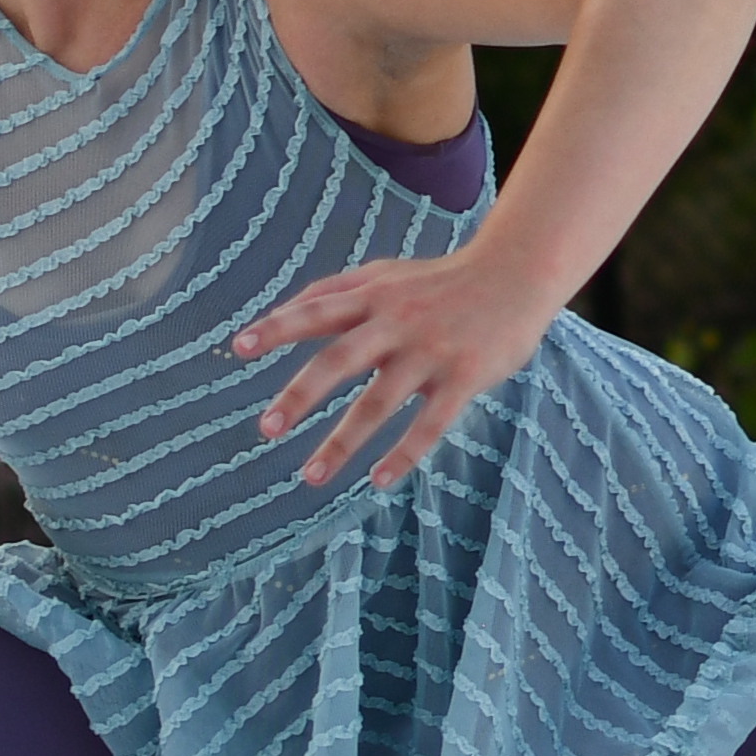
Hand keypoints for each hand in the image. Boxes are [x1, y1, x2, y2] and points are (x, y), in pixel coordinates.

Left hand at [230, 246, 560, 489]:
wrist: (517, 274)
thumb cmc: (444, 280)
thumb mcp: (388, 273)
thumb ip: (338, 288)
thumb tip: (284, 309)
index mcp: (374, 297)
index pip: (316, 310)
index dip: (277, 327)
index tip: (237, 348)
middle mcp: (397, 323)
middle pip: (339, 360)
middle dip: (299, 396)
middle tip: (265, 429)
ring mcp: (430, 352)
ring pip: (379, 402)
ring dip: (342, 441)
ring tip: (311, 476)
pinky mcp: (464, 377)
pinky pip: (430, 423)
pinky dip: (404, 454)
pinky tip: (379, 481)